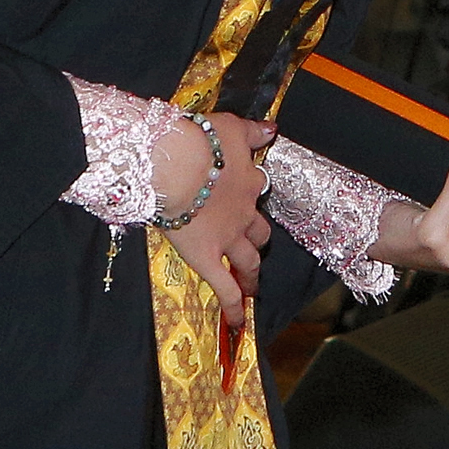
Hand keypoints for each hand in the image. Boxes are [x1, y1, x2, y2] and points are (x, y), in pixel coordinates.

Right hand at [156, 111, 274, 324]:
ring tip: (253, 286)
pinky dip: (233, 307)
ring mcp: (227, 239)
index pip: (256, 187)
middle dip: (259, 239)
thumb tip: (271, 129)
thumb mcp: (231, 126)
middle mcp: (244, 213)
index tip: (248, 192)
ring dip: (252, 274)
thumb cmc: (199, 141)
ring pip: (248, 261)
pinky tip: (236, 323)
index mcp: (247, 180)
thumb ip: (253, 130)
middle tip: (255, 246)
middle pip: (260, 231)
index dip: (252, 191)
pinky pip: (226, 288)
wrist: (178, 164)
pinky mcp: (208, 259)